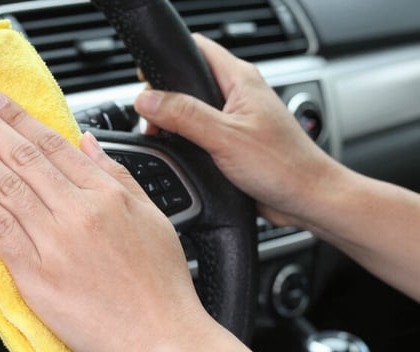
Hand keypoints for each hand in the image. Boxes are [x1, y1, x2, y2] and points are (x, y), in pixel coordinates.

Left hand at [0, 87, 212, 351]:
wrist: (163, 340)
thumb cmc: (162, 286)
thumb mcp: (153, 217)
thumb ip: (117, 175)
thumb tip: (87, 143)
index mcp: (107, 194)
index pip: (52, 143)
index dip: (17, 117)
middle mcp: (78, 212)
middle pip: (22, 156)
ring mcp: (54, 242)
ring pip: (5, 184)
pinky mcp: (36, 275)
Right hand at [134, 34, 342, 227]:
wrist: (308, 199)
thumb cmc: (284, 166)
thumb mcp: (225, 137)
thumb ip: (184, 115)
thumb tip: (147, 100)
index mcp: (240, 80)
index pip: (197, 49)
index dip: (168, 59)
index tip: (146, 80)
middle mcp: (238, 95)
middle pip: (187, 80)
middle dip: (164, 97)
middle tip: (154, 120)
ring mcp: (236, 118)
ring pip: (192, 109)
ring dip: (174, 122)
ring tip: (166, 138)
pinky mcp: (233, 141)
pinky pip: (199, 132)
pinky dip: (185, 140)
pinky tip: (182, 153)